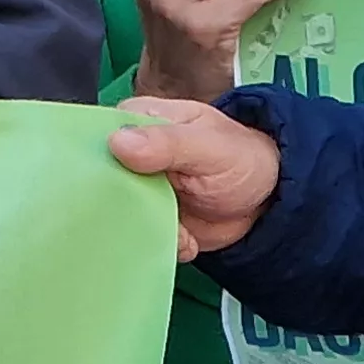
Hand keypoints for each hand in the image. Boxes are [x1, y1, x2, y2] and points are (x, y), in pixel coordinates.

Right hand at [109, 96, 282, 260]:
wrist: (267, 202)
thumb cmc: (241, 158)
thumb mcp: (209, 146)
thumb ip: (167, 143)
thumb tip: (117, 142)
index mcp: (139, 119)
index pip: (97, 134)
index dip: (96, 160)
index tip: (110, 183)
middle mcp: (130, 153)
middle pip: (99, 179)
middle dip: (120, 204)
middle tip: (151, 216)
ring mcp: (138, 188)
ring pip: (117, 212)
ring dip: (146, 229)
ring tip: (180, 233)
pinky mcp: (149, 218)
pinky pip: (138, 235)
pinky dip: (162, 244)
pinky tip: (187, 242)